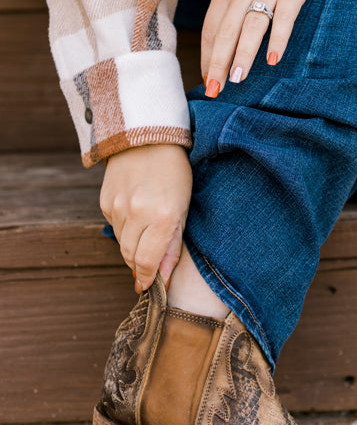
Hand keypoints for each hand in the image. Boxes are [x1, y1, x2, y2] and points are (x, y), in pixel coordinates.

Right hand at [100, 144, 192, 293]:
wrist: (148, 138)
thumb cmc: (174, 173)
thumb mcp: (183, 209)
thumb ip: (172, 245)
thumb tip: (163, 277)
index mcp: (162, 218)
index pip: (147, 263)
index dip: (147, 279)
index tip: (148, 286)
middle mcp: (137, 214)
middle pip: (130, 256)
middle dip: (139, 265)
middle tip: (148, 265)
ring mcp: (117, 207)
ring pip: (121, 242)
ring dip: (132, 244)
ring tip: (146, 228)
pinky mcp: (105, 201)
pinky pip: (113, 225)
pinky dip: (124, 226)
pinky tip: (135, 211)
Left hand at [201, 0, 342, 92]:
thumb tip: (220, 29)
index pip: (211, 26)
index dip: (207, 54)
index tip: (206, 77)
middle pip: (225, 31)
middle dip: (217, 63)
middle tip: (214, 90)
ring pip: (251, 26)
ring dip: (242, 55)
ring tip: (236, 80)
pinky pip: (284, 16)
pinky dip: (277, 38)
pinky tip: (273, 59)